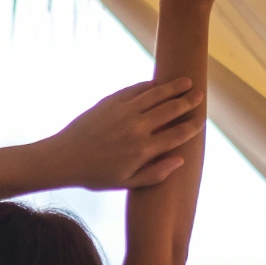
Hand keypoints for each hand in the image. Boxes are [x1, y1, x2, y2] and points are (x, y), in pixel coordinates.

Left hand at [34, 79, 205, 190]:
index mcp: (143, 150)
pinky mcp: (111, 101)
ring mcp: (123, 111)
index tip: (201, 121)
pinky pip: (136, 89)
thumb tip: (180, 160)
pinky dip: (150, 85)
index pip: (177, 135)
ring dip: (173, 87)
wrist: (64, 157)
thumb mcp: (127, 182)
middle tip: (199, 96)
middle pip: (171, 110)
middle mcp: (136, 128)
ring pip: (156, 94)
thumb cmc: (95, 175)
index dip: (192, 127)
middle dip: (188, 102)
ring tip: (186, 82)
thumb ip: (155, 174)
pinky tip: (159, 83)